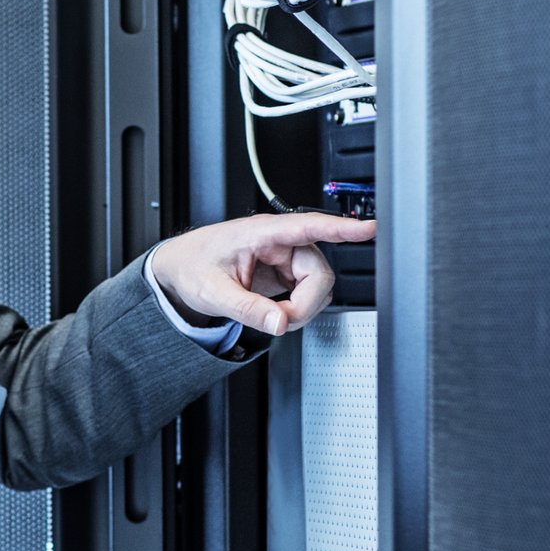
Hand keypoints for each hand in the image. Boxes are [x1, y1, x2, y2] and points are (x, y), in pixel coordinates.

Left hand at [150, 213, 376, 336]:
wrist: (180, 268)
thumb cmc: (191, 266)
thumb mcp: (212, 291)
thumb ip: (247, 308)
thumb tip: (279, 323)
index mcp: (262, 233)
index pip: (310, 227)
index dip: (342, 229)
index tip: (369, 229)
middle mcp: (280, 242)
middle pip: (320, 274)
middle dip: (304, 304)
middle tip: (278, 319)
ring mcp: (286, 258)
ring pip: (318, 287)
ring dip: (301, 308)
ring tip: (270, 314)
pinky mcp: (286, 274)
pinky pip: (308, 295)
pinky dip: (296, 310)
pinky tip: (274, 310)